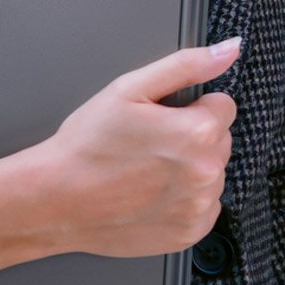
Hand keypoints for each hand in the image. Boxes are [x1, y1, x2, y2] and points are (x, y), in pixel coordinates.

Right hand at [27, 37, 239, 258]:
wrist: (56, 199)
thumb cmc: (86, 145)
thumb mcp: (130, 88)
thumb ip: (186, 65)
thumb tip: (228, 50)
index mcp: (196, 132)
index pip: (224, 105)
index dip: (192, 106)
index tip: (163, 117)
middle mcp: (205, 173)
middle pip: (220, 141)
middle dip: (193, 137)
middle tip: (149, 143)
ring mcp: (198, 208)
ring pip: (213, 175)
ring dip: (190, 170)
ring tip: (146, 170)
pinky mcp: (188, 234)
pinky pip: (204, 208)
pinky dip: (184, 201)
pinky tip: (151, 194)